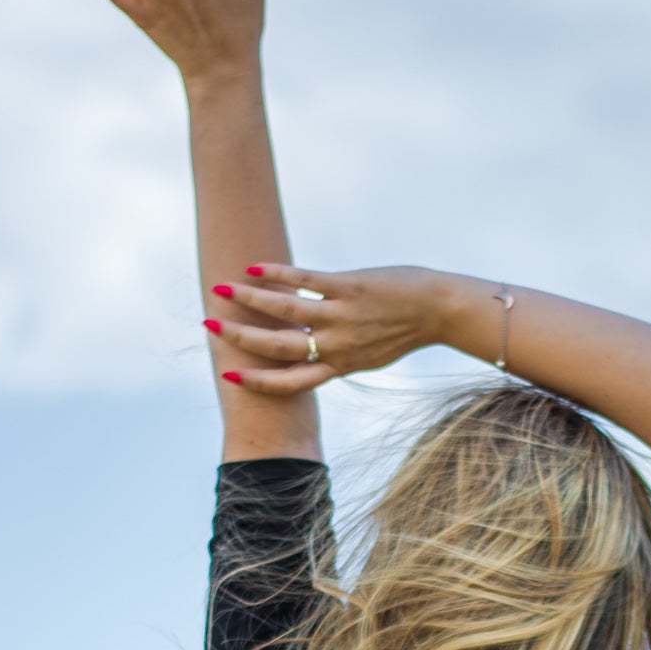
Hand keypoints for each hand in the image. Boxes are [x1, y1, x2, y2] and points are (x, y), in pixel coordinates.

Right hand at [206, 264, 449, 393]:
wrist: (440, 310)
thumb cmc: (406, 330)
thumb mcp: (371, 352)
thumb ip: (341, 352)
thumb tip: (313, 344)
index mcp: (341, 366)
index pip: (291, 382)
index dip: (258, 382)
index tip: (229, 376)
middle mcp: (337, 346)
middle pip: (278, 348)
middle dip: (240, 339)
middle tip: (209, 327)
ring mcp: (342, 316)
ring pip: (286, 311)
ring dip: (250, 300)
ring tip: (222, 289)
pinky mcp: (349, 287)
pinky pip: (306, 280)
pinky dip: (278, 273)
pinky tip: (255, 266)